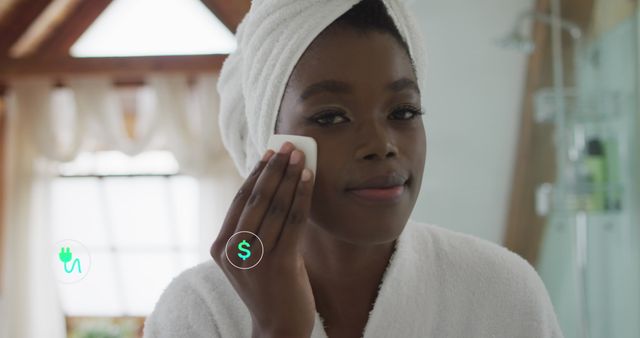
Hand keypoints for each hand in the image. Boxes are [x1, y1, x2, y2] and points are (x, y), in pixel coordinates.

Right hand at [210, 142, 315, 337]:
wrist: (279, 328)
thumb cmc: (270, 288)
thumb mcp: (252, 257)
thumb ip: (254, 228)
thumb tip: (273, 186)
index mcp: (221, 247)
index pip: (240, 201)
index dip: (256, 174)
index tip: (270, 153)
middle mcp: (232, 252)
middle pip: (256, 199)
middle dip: (275, 169)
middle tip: (288, 146)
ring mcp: (253, 259)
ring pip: (275, 206)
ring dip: (290, 177)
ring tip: (301, 156)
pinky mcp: (277, 264)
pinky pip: (293, 221)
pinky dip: (302, 195)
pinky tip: (308, 178)